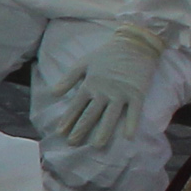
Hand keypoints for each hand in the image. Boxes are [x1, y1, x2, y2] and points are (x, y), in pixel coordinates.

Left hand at [44, 21, 170, 154]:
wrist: (134, 44)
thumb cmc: (108, 54)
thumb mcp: (84, 62)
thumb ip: (69, 78)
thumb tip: (52, 93)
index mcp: (90, 84)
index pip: (76, 105)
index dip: (67, 119)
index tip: (60, 133)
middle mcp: (104, 91)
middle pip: (91, 114)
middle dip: (80, 129)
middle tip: (72, 144)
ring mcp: (122, 93)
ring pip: (111, 116)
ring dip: (103, 131)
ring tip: (96, 146)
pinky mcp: (137, 93)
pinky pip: (135, 112)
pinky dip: (132, 123)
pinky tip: (128, 137)